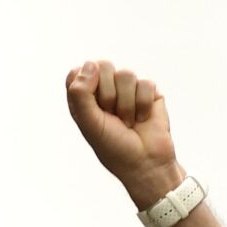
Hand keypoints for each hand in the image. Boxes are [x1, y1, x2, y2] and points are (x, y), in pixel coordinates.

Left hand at [65, 59, 183, 208]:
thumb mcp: (90, 124)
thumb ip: (81, 95)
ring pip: (126, 74)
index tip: (93, 106)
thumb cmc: (114, 148)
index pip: (78, 72)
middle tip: (112, 116)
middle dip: (108, 94)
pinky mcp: (148, 91)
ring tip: (128, 122)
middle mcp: (105, 89)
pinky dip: (143, 105)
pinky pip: (145, 83)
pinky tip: (143, 119)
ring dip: (126, 104)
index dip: (86, 84)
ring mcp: (127, 89)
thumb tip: (90, 63)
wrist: (146, 163)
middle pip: (103, 66)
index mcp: (85, 98)